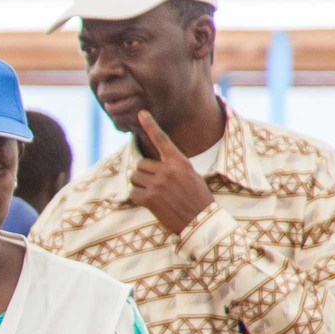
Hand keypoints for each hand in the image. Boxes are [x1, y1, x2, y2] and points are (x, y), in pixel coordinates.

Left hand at [129, 113, 214, 235]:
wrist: (201, 221)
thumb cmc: (197, 198)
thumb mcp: (190, 175)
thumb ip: (172, 166)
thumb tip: (151, 164)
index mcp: (179, 161)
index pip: (162, 139)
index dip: (150, 125)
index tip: (141, 113)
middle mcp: (167, 170)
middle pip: (141, 164)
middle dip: (144, 174)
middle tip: (157, 184)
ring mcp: (157, 184)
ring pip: (135, 178)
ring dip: (140, 185)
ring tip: (156, 194)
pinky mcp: (149, 198)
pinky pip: (133, 193)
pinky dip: (139, 198)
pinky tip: (152, 203)